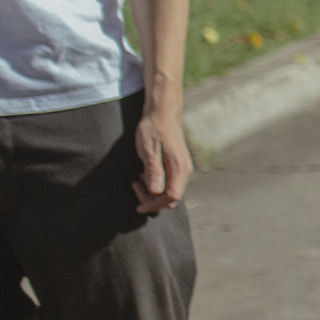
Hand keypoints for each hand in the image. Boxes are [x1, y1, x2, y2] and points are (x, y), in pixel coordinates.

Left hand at [133, 100, 193, 214]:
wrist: (161, 113)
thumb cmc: (153, 130)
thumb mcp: (149, 151)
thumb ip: (154, 172)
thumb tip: (156, 192)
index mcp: (180, 168)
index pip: (171, 197)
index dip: (154, 205)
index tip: (138, 206)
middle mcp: (184, 170)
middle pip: (171, 197)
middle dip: (152, 199)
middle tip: (135, 187)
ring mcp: (182, 167)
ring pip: (169, 190)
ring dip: (152, 191)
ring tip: (137, 179)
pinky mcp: (176, 165)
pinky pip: (168, 182)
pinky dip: (155, 183)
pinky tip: (143, 174)